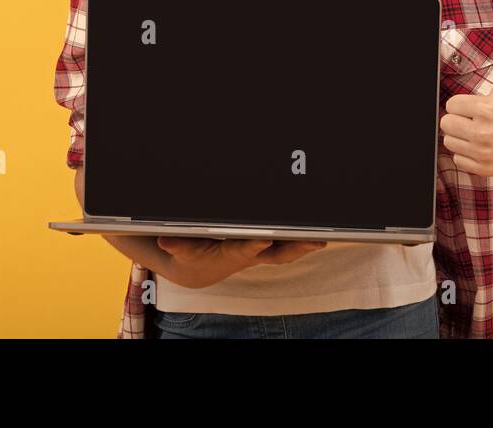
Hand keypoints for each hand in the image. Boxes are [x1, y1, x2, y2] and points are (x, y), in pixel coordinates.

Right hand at [153, 236, 327, 288]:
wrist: (198, 269)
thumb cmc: (191, 255)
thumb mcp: (179, 250)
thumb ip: (175, 245)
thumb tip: (165, 240)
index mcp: (230, 254)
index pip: (243, 250)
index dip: (253, 245)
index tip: (263, 239)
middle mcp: (251, 254)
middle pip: (278, 253)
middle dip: (298, 247)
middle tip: (317, 240)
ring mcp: (261, 251)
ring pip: (288, 246)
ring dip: (307, 240)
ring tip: (328, 231)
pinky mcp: (265, 245)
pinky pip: (288, 239)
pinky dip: (302, 233)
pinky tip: (317, 224)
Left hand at [441, 27, 492, 175]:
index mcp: (486, 110)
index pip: (450, 106)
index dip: (461, 103)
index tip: (475, 104)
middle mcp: (484, 134)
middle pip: (446, 124)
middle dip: (457, 119)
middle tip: (474, 118)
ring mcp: (485, 153)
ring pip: (449, 142)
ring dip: (460, 136)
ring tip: (477, 130)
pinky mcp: (486, 168)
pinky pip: (458, 160)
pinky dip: (465, 154)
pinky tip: (480, 145)